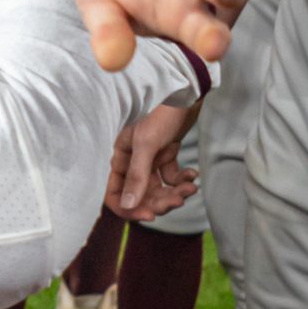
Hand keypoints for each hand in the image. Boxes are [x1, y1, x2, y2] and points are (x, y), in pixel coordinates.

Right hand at [109, 99, 197, 219]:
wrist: (185, 92)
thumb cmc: (160, 113)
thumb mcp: (146, 145)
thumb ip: (137, 176)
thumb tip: (128, 206)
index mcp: (120, 158)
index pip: (115, 193)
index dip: (129, 209)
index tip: (149, 216)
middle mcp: (132, 161)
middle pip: (140, 195)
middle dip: (160, 202)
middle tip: (178, 201)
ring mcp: (149, 159)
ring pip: (158, 189)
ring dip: (175, 193)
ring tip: (190, 188)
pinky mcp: (166, 155)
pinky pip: (171, 177)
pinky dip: (182, 180)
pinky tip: (192, 174)